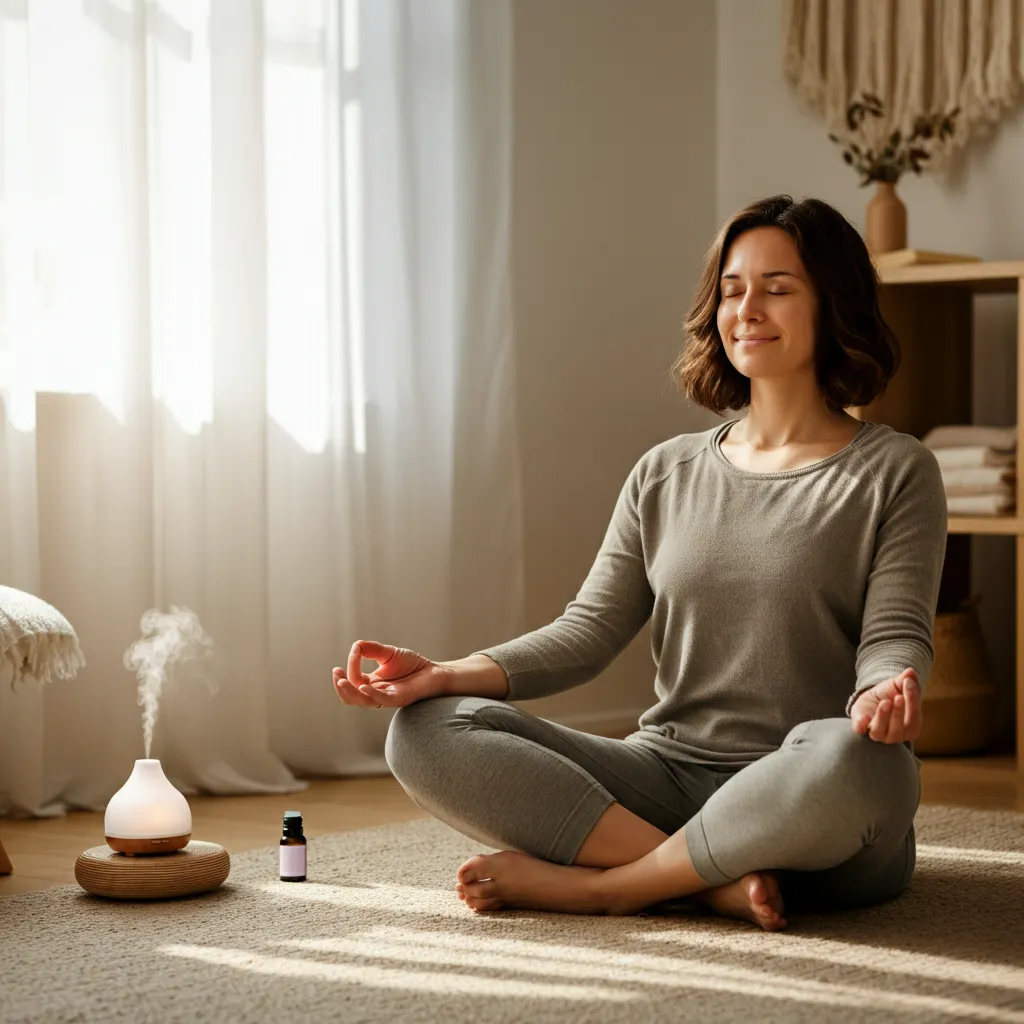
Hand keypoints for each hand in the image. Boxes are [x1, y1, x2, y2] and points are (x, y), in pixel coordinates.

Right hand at [332, 640, 446, 709]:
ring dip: (350, 692)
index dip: (351, 666)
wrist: (435, 671)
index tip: (356, 651)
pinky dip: (371, 694)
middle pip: (352, 697)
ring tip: (342, 681)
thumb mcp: (388, 654)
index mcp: (371, 684)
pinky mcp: (399, 698)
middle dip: (341, 687)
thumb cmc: (412, 665)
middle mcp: (376, 693)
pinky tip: (363, 686)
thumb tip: (356, 645)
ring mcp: (387, 698)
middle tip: (336, 674)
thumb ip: (371, 650)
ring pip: (363, 701)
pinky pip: (381, 700)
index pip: (354, 680)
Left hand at [850, 668, 922, 742]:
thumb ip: (904, 681)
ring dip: (883, 717)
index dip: (913, 700)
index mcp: (911, 725)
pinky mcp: (861, 729)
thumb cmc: (889, 696)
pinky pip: (861, 730)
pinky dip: (862, 725)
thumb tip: (911, 672)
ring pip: (881, 732)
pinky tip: (864, 718)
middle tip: (898, 697)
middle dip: (899, 712)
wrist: (870, 700)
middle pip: (901, 729)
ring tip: (885, 702)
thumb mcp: (897, 686)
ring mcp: (879, 734)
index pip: (915, 717)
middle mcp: (897, 735)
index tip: (908, 683)